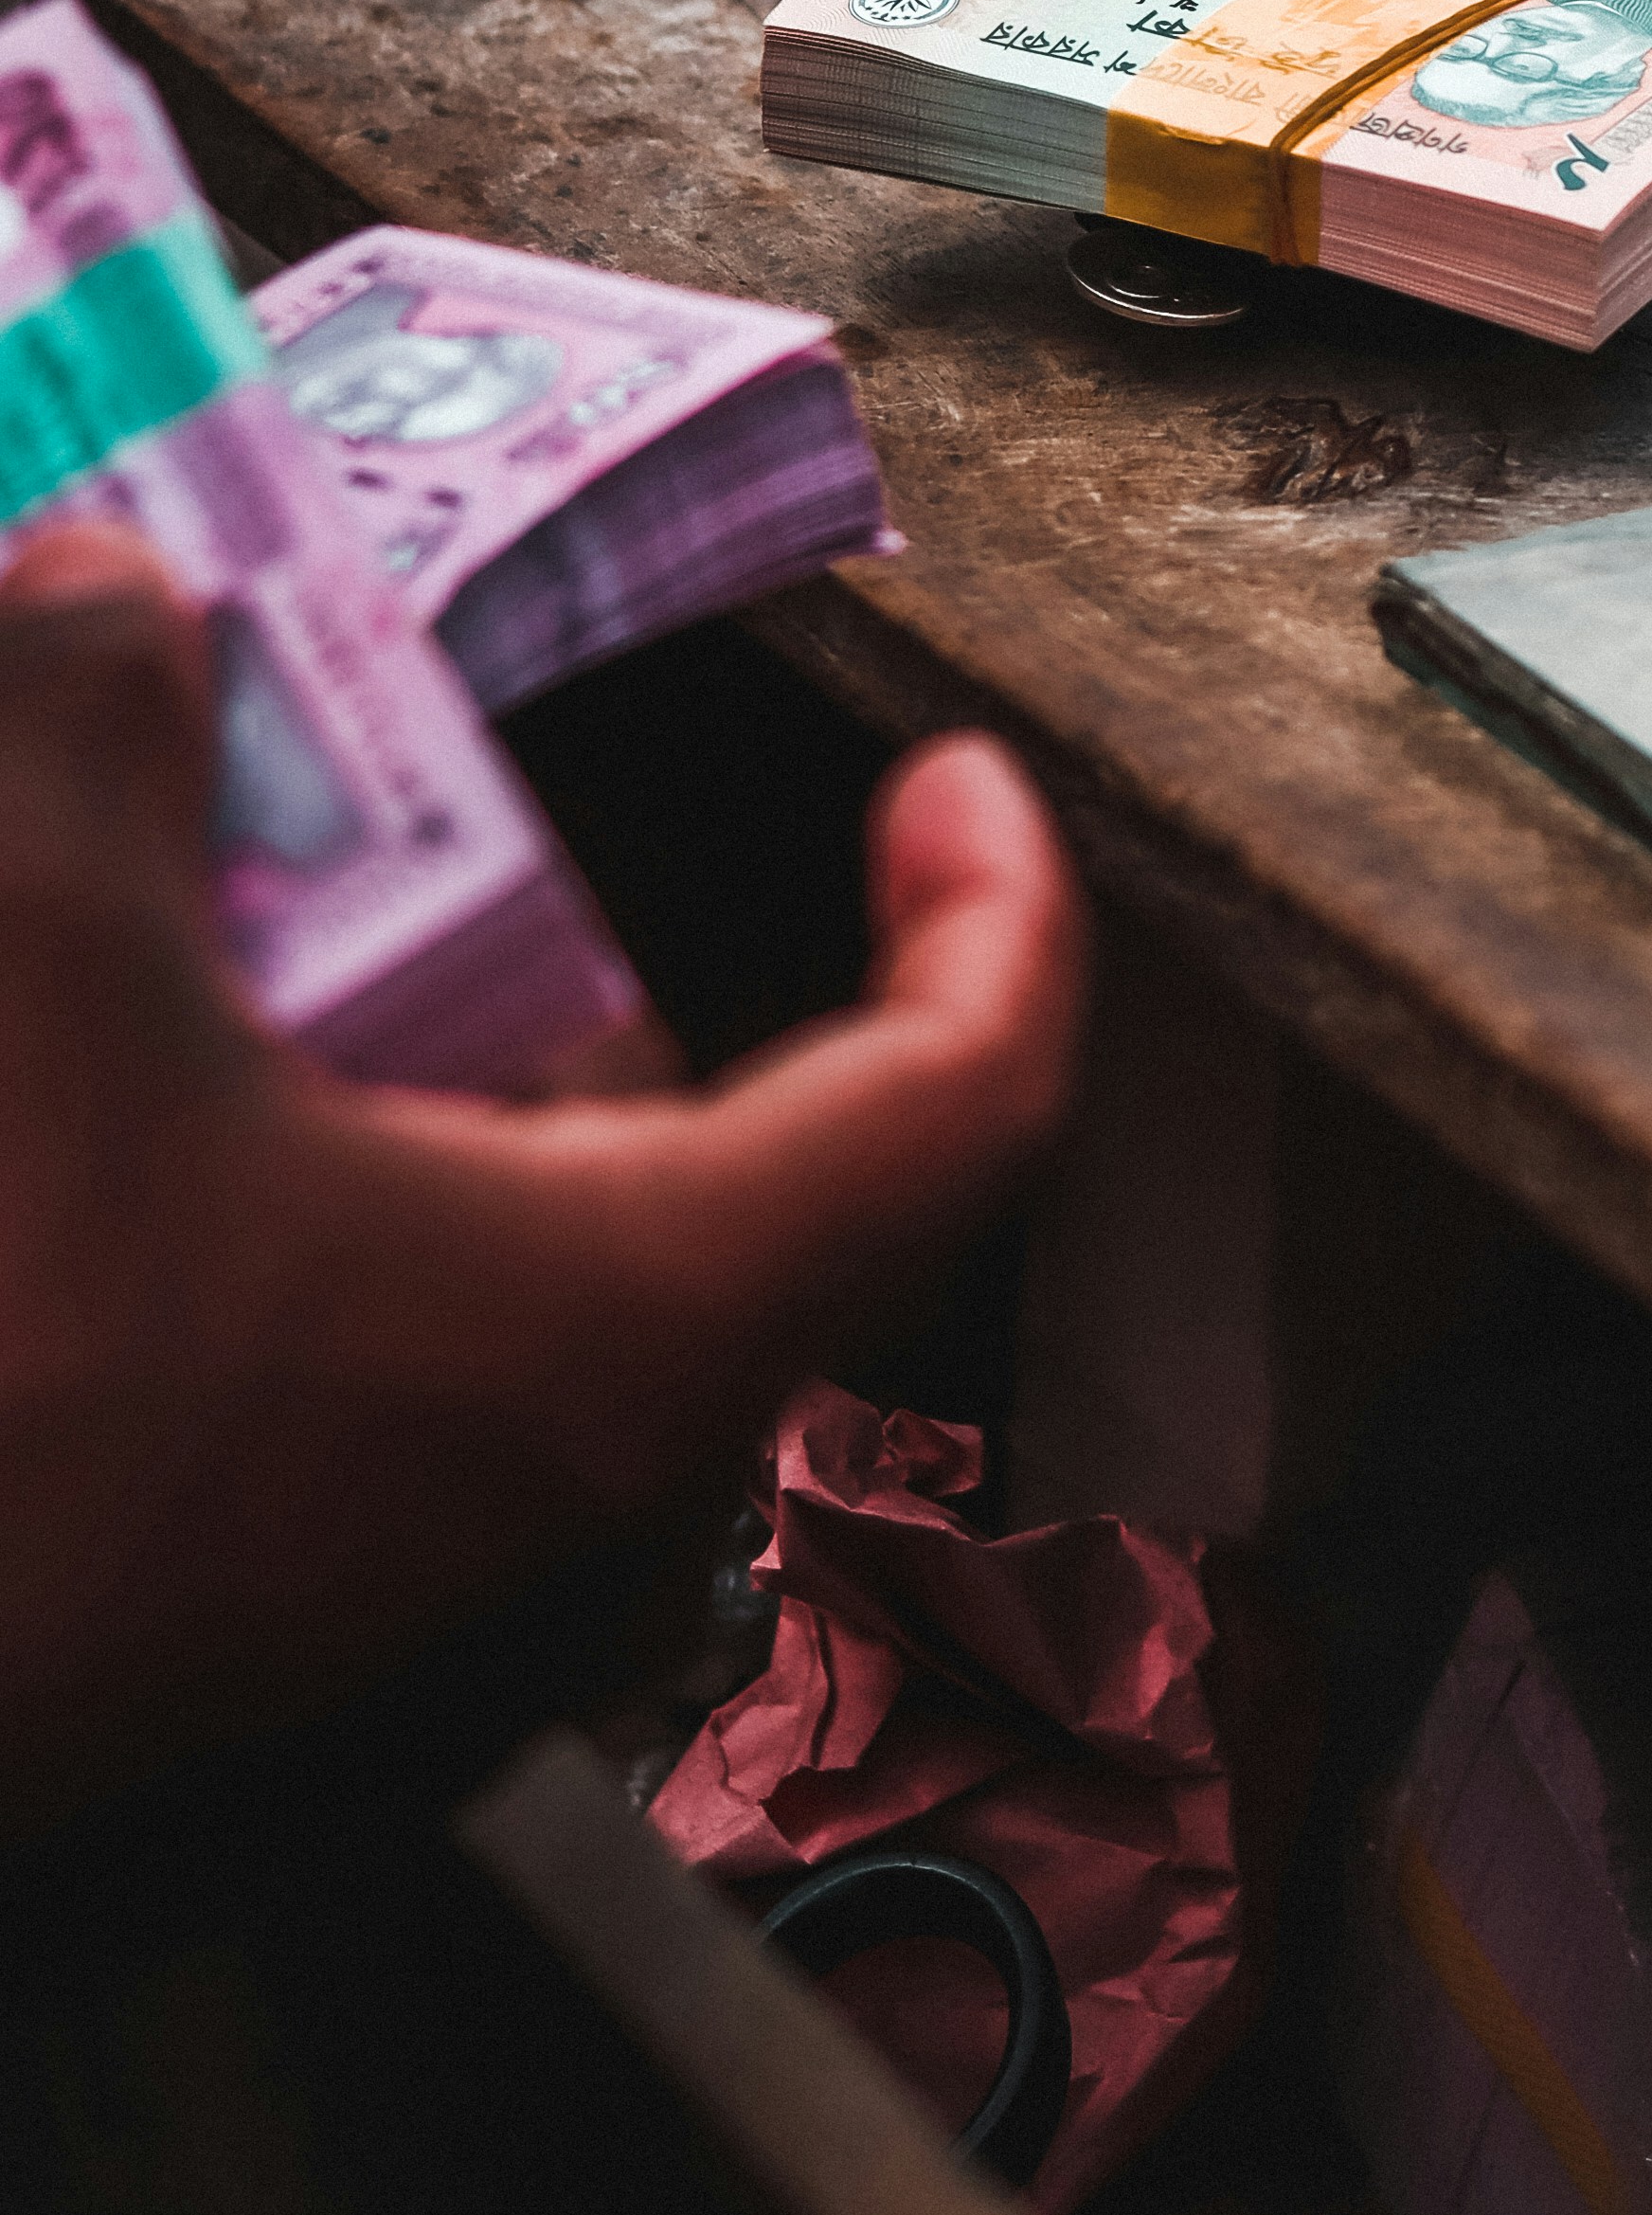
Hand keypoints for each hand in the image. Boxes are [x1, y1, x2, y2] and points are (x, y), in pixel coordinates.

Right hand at [0, 522, 1083, 1835]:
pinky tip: (100, 1113)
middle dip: (532, 947)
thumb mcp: (25, 963)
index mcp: (636, 1313)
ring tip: (190, 947)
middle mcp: (576, 1467)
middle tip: (379, 817)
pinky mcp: (259, 1619)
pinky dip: (267, 1201)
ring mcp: (418, 1574)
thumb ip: (93, 726)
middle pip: (677, 1142)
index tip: (948, 777)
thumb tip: (117, 594)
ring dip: (371, 1068)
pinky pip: (340, 1353)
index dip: (992, 912)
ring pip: (488, 1244)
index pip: (960, 1104)